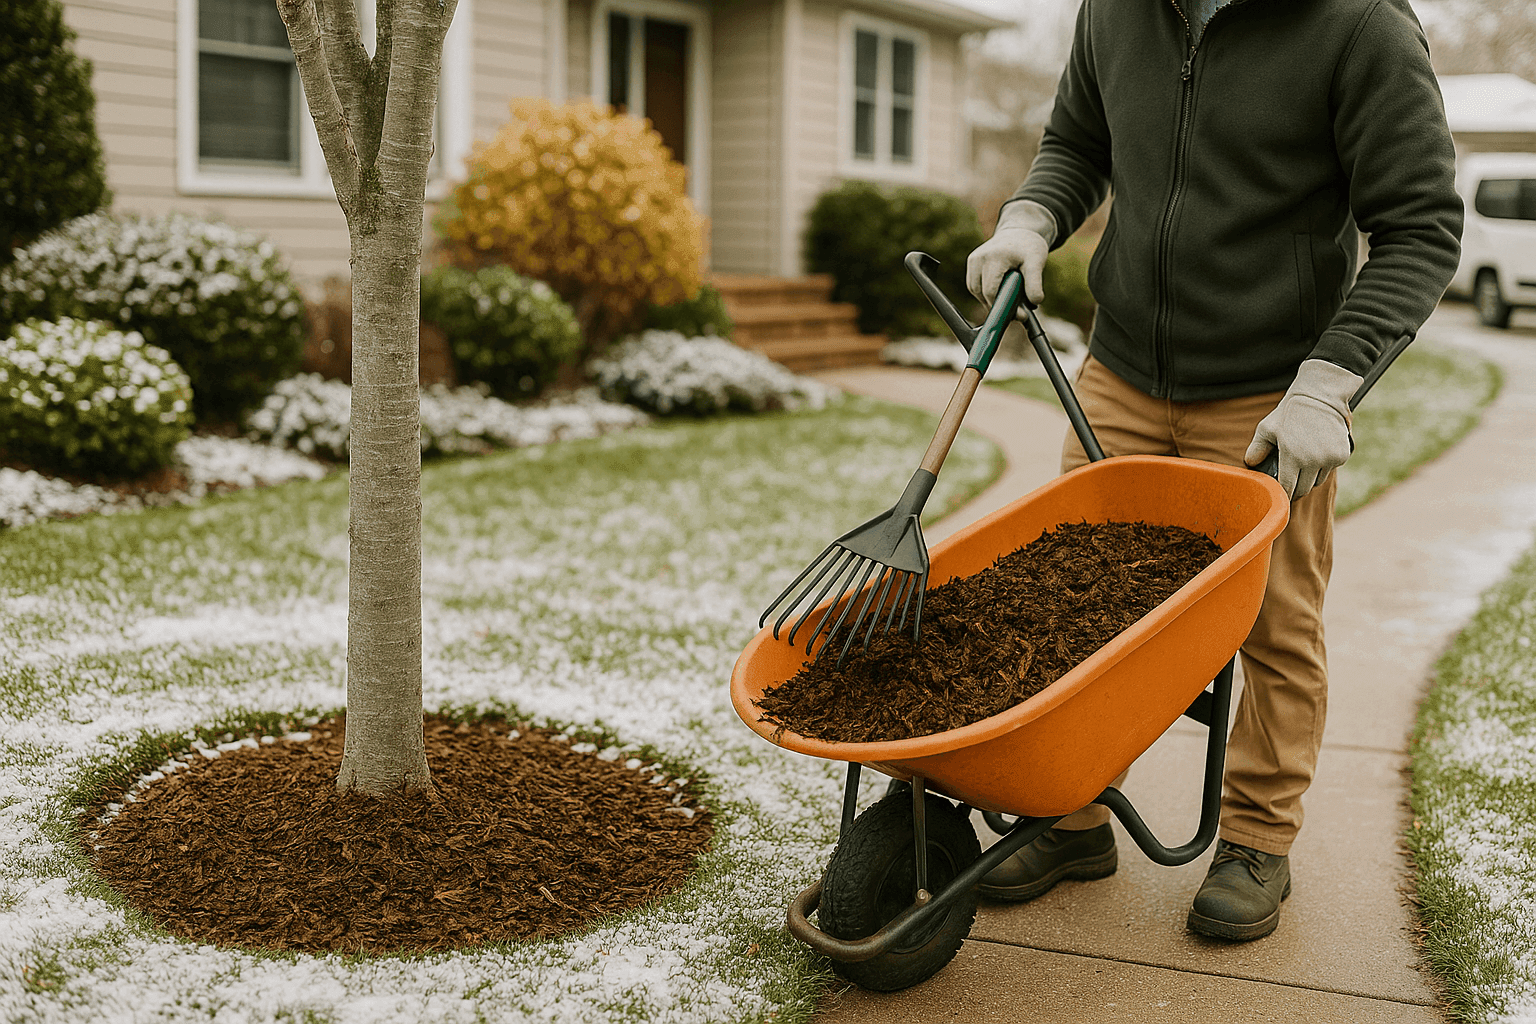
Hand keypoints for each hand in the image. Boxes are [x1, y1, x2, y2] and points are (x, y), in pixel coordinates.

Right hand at [966, 200, 1056, 310]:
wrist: (1020, 231)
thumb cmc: (1029, 247)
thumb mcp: (1037, 263)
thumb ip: (1035, 283)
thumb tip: (1034, 303)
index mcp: (995, 257)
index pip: (991, 291)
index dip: (1002, 307)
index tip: (1018, 316)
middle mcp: (980, 257)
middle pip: (981, 293)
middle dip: (997, 305)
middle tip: (1016, 312)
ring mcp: (973, 259)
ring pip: (975, 291)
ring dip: (989, 300)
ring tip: (1007, 300)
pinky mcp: (971, 262)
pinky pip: (974, 285)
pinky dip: (985, 293)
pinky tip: (999, 292)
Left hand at [1244, 358, 1363, 500]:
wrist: (1320, 396)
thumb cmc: (1289, 413)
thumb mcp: (1267, 428)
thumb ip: (1257, 448)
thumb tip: (1250, 464)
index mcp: (1292, 457)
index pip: (1288, 488)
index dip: (1283, 495)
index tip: (1281, 496)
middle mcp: (1313, 461)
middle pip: (1304, 488)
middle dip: (1296, 488)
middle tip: (1290, 482)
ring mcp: (1329, 458)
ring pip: (1318, 481)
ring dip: (1310, 477)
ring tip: (1303, 462)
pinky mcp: (1341, 455)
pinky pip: (1330, 469)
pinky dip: (1324, 466)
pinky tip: (1317, 452)